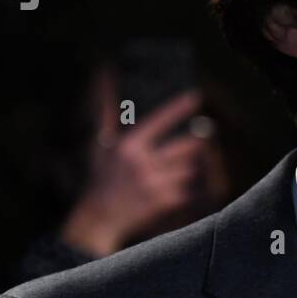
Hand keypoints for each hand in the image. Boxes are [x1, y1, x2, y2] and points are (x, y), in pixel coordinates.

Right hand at [59, 68, 208, 256]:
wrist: (99, 219)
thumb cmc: (99, 179)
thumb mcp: (100, 145)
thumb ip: (106, 113)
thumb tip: (104, 78)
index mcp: (128, 147)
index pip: (159, 121)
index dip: (179, 108)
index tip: (196, 97)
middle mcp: (143, 163)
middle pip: (185, 146)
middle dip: (194, 144)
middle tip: (197, 141)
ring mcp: (156, 183)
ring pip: (190, 168)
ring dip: (189, 168)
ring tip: (176, 171)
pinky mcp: (165, 202)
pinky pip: (189, 189)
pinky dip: (186, 188)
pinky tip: (173, 189)